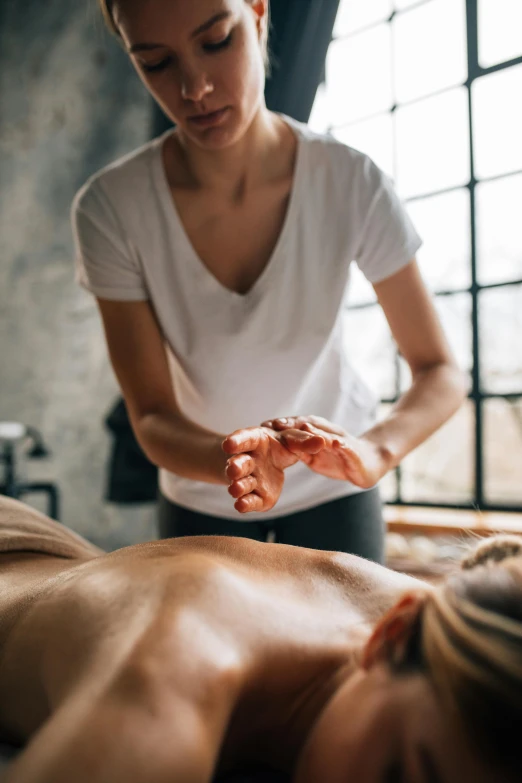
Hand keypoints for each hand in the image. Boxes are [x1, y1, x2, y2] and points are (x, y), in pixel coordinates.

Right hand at [222, 426, 323, 513]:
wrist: (267, 463)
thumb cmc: (278, 447)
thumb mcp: (291, 440)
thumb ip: (304, 441)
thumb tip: (322, 441)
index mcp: (255, 440)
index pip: (245, 438)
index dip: (236, 441)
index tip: (228, 444)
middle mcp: (247, 460)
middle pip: (240, 463)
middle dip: (236, 466)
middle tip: (233, 469)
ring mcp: (250, 480)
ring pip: (242, 483)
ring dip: (238, 486)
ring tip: (235, 489)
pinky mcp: (257, 497)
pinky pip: (250, 500)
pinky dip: (245, 503)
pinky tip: (240, 506)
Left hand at [261, 415, 387, 488]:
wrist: (368, 464)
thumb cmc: (339, 460)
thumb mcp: (315, 457)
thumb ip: (300, 451)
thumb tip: (280, 448)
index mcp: (318, 434)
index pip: (298, 426)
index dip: (282, 425)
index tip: (264, 425)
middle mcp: (328, 433)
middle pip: (310, 424)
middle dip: (293, 423)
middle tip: (275, 423)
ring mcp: (341, 441)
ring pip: (327, 434)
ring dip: (316, 431)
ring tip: (303, 427)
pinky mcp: (353, 452)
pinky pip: (347, 447)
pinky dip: (341, 445)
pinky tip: (334, 444)